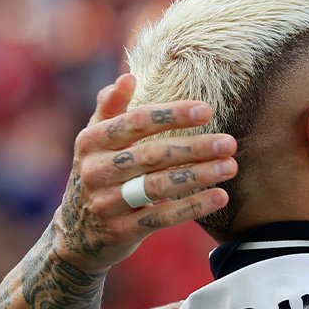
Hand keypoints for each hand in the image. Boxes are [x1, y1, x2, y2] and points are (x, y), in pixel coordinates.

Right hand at [54, 74, 234, 272]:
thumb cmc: (99, 174)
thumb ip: (111, 109)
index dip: (171, 115)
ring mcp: (107, 202)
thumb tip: (128, 76)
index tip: (207, 110)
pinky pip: (162, 217)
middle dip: (194, 147)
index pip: (134, 122)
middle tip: (230, 142)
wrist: (78, 232)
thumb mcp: (95, 141)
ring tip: (231, 166)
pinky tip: (221, 196)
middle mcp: (96, 170)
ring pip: (158, 186)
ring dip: (199, 175)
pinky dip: (193, 206)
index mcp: (91, 141)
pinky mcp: (122, 230)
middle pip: (151, 155)